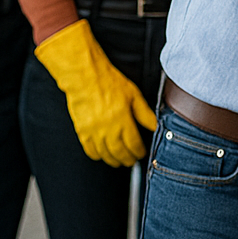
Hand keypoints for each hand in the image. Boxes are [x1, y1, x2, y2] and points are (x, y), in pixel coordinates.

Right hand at [35, 20, 156, 166]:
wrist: (84, 77)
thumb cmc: (109, 82)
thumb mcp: (133, 94)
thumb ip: (144, 113)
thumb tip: (155, 125)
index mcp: (123, 120)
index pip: (133, 144)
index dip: (139, 151)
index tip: (142, 152)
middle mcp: (108, 129)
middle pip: (119, 153)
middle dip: (128, 159)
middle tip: (133, 161)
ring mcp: (93, 132)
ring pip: (105, 155)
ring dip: (113, 161)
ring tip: (120, 161)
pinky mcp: (82, 131)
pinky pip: (90, 150)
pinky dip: (97, 156)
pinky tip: (102, 155)